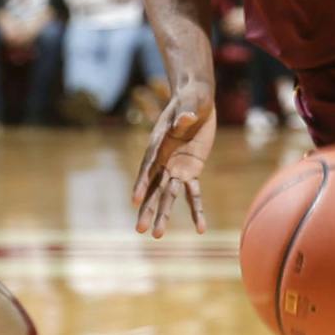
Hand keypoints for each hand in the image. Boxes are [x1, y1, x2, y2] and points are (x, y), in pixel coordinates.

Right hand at [132, 85, 215, 237]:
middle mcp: (164, 160)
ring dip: (162, 215)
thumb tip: (185, 118)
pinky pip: (193, 194)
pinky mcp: (191, 171)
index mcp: (159, 144)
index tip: (134, 199)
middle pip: (153, 187)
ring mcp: (176, 168)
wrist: (196, 100)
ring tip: (156, 236)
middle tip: (140, 229)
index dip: (141, 183)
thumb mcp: (189, 102)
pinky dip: (196, 210)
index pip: (148, 166)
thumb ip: (185, 113)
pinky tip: (200, 228)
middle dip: (147, 208)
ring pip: (167, 195)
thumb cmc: (190, 98)